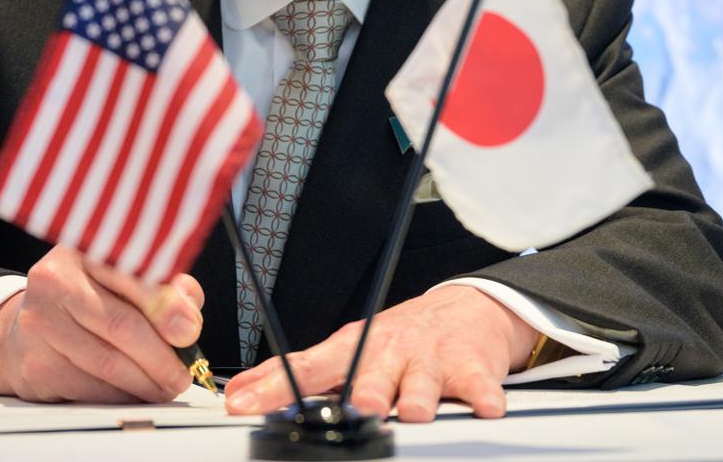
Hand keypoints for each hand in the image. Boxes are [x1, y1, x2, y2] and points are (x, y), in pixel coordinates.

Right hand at [0, 245, 204, 402]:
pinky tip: (133, 393)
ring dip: (144, 384)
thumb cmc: (89, 297)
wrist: (30, 322)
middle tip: (181, 375)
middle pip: (120, 325)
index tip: (189, 332)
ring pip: (106, 364)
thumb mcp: (128, 276)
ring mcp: (39, 323)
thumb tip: (188, 321)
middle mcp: (54, 280)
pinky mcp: (34, 363)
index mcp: (84, 248)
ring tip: (165, 387)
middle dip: (160, 358)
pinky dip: (119, 396)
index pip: (130, 275)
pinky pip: (88, 389)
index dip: (164, 306)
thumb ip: (167, 288)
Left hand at [224, 286, 537, 421]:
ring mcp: (429, 361)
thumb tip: (239, 394)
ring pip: (421, 387)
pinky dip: (482, 400)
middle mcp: (388, 353)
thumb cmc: (396, 340)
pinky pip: (477, 389)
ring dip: (416, 400)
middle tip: (358, 406)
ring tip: (412, 410)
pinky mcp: (471, 370)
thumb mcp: (346, 350)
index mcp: (352, 350)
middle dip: (362, 393)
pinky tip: (482, 406)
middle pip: (369, 377)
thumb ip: (298, 376)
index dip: (272, 387)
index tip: (244, 404)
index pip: (303, 369)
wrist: (462, 311)